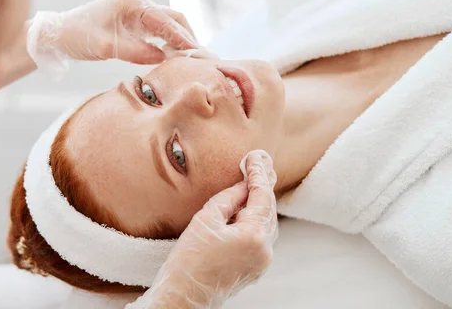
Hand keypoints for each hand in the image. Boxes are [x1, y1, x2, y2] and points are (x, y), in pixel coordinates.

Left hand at [27, 0, 196, 76]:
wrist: (57, 35)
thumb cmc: (77, 36)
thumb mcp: (105, 46)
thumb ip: (136, 51)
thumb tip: (165, 57)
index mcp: (132, 1)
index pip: (166, 19)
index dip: (184, 38)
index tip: (198, 53)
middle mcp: (138, 4)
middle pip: (174, 19)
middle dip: (190, 38)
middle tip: (204, 58)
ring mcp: (138, 14)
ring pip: (169, 27)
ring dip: (182, 43)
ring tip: (197, 61)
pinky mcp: (135, 26)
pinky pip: (159, 35)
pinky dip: (170, 46)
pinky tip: (179, 60)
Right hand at [128, 150, 277, 308]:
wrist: (183, 297)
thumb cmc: (188, 261)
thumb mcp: (205, 219)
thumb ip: (229, 198)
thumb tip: (243, 184)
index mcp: (254, 235)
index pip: (262, 195)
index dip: (258, 173)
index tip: (255, 157)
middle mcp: (264, 250)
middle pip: (268, 209)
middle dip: (263, 187)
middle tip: (260, 164)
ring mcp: (262, 262)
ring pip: (267, 224)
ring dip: (260, 204)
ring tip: (255, 182)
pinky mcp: (255, 269)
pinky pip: (261, 238)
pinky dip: (256, 221)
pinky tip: (247, 210)